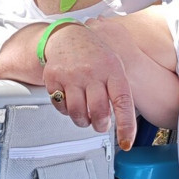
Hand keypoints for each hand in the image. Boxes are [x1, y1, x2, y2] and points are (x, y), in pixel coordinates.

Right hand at [40, 22, 136, 149]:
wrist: (68, 36)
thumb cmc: (95, 55)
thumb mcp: (115, 67)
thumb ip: (119, 93)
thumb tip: (123, 124)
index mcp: (112, 69)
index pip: (122, 102)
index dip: (125, 125)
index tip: (126, 142)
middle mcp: (91, 71)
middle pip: (98, 112)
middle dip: (101, 125)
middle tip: (101, 124)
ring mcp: (70, 74)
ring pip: (77, 113)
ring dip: (83, 121)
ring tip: (86, 116)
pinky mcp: (53, 78)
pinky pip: (60, 106)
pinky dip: (67, 111)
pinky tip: (72, 102)